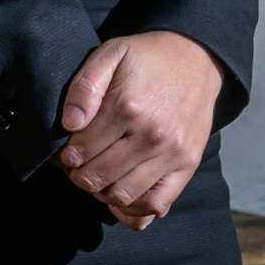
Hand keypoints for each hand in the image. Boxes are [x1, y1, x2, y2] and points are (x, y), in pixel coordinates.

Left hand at [54, 30, 223, 229]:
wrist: (198, 58)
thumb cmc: (148, 57)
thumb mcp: (112, 53)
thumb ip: (85, 86)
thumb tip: (70, 124)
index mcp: (128, 106)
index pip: (80, 151)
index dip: (66, 155)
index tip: (69, 150)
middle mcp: (151, 134)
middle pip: (96, 178)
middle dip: (79, 176)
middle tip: (80, 166)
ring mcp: (172, 152)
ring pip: (121, 196)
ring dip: (102, 193)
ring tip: (100, 176)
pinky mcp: (188, 164)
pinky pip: (156, 205)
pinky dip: (135, 211)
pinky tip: (123, 195)